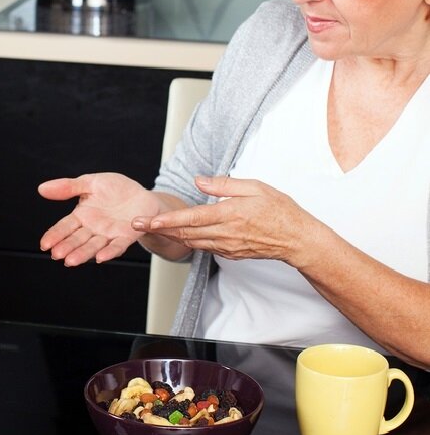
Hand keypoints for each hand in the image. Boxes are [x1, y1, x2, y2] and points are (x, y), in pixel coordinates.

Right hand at [38, 173, 160, 264]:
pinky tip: (101, 257)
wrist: (141, 194)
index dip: (54, 235)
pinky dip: (109, 252)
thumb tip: (42, 189)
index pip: (64, 227)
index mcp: (82, 215)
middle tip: (57, 254)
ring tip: (71, 261)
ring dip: (82, 254)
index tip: (44, 244)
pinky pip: (117, 246)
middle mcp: (93, 228)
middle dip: (67, 247)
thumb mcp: (90, 182)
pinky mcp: (125, 236)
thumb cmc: (115, 189)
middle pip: (77, 239)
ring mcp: (108, 234)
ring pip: (93, 246)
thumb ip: (68, 187)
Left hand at [138, 175, 317, 266]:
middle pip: (184, 233)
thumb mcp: (255, 187)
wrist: (298, 240)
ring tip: (149, 228)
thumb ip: (224, 184)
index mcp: (229, 214)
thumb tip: (199, 180)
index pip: (191, 219)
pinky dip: (187, 241)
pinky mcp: (230, 253)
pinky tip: (177, 235)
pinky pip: (204, 247)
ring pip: (191, 242)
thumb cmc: (280, 210)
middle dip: (158, 229)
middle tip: (136, 224)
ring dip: (169, 236)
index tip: (149, 220)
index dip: (167, 221)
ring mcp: (226, 246)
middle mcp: (224, 234)